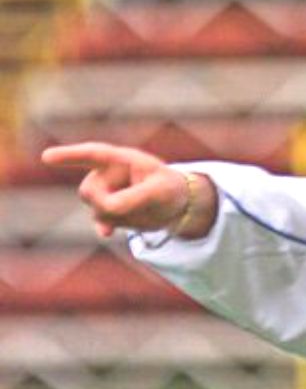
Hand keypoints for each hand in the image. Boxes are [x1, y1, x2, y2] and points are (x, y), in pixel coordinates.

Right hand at [41, 142, 216, 238]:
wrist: (175, 204)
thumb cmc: (169, 188)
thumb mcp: (160, 191)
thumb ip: (134, 198)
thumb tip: (105, 210)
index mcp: (122, 159)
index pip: (92, 155)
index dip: (69, 156)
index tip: (47, 158)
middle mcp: (107, 174)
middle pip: (89, 191)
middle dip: (106, 203)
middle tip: (138, 204)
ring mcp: (104, 192)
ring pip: (97, 208)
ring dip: (119, 215)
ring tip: (145, 206)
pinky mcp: (106, 209)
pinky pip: (100, 220)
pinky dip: (105, 226)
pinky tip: (106, 233)